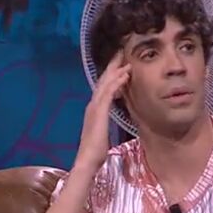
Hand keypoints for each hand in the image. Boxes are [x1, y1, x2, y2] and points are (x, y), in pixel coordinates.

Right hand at [74, 53, 130, 170]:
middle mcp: (92, 105)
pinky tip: (125, 75)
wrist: (87, 159)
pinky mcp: (99, 111)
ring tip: (125, 59)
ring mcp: (94, 107)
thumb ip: (104, 124)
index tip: (119, 65)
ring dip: (116, 70)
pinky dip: (117, 82)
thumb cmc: (95, 151)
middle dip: (112, 66)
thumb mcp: (101, 133)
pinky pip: (109, 92)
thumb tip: (107, 122)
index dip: (110, 76)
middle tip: (120, 53)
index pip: (102, 88)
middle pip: (102, 81)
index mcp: (93, 110)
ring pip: (105, 83)